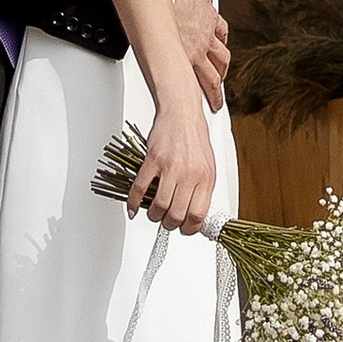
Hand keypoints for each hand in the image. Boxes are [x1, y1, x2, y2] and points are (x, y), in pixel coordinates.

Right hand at [125, 93, 216, 236]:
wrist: (182, 112)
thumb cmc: (195, 138)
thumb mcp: (208, 165)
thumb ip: (202, 189)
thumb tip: (195, 214)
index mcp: (206, 178)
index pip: (199, 215)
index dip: (189, 228)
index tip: (184, 229)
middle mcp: (190, 174)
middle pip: (177, 214)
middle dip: (170, 224)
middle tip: (167, 222)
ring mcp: (171, 167)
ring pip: (160, 206)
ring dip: (154, 215)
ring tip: (154, 213)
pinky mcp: (153, 160)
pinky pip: (141, 188)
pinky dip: (134, 202)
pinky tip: (134, 207)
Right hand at [170, 0, 231, 107]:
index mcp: (208, 18)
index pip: (220, 32)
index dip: (220, 40)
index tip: (219, 46)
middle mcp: (206, 38)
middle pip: (221, 58)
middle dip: (222, 69)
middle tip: (221, 79)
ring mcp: (196, 52)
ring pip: (212, 75)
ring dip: (215, 89)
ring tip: (215, 101)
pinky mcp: (183, 61)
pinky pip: (195, 83)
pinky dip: (197, 95)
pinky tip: (194, 103)